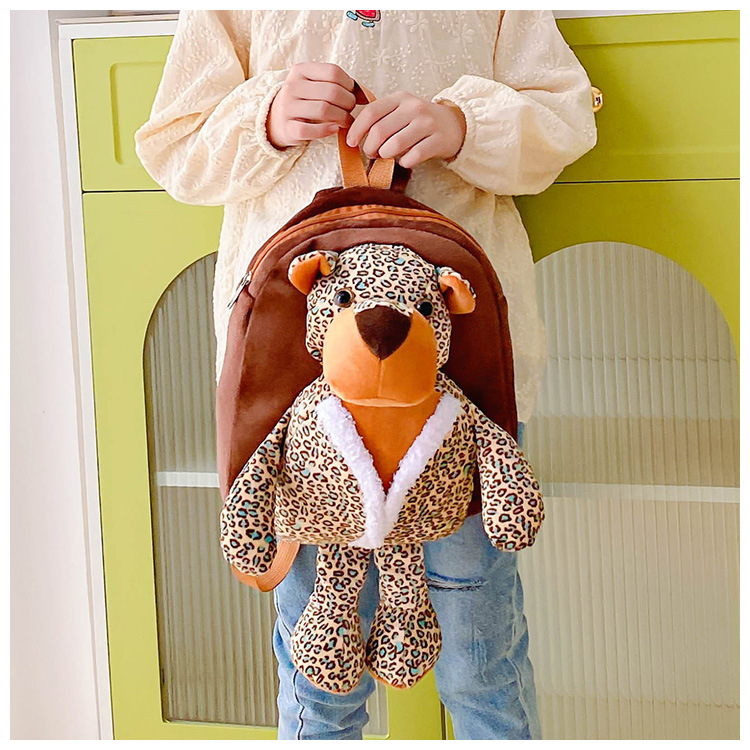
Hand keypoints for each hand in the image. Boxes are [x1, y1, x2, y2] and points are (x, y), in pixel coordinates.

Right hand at [267, 62, 356, 148]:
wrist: (276, 120)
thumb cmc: (304, 101)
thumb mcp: (315, 86)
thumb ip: (336, 85)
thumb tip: (365, 95)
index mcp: (301, 70)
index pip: (333, 72)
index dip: (349, 84)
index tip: (352, 94)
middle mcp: (292, 86)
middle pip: (331, 92)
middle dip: (348, 103)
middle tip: (350, 110)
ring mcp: (288, 107)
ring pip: (323, 110)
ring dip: (341, 118)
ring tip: (346, 121)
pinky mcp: (287, 128)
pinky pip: (310, 130)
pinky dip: (326, 131)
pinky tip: (334, 129)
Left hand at [346, 91, 466, 168]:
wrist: (454, 125)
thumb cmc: (419, 121)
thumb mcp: (400, 111)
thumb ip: (380, 118)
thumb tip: (354, 136)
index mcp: (400, 99)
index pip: (371, 112)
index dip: (356, 129)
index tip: (350, 142)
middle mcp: (413, 108)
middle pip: (380, 131)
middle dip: (370, 147)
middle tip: (371, 153)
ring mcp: (427, 124)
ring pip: (395, 145)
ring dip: (385, 155)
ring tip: (386, 156)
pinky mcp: (438, 140)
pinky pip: (413, 156)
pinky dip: (405, 162)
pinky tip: (405, 160)